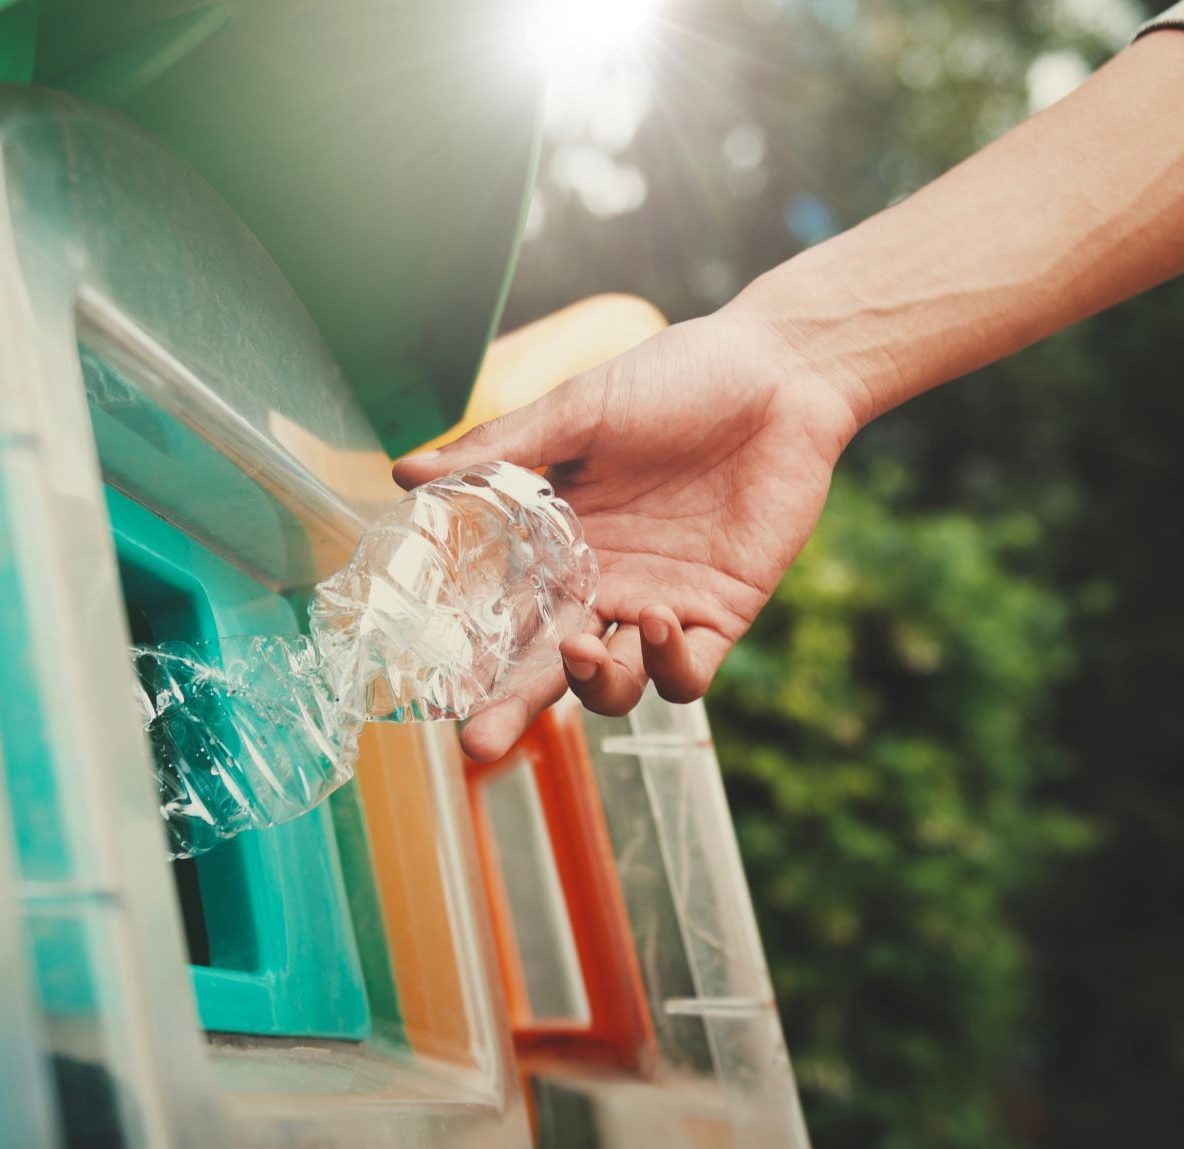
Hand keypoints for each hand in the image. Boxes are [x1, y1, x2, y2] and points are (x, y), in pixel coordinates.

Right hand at [393, 309, 860, 761]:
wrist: (779, 372)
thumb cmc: (676, 379)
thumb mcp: (576, 411)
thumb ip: (500, 450)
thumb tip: (404, 474)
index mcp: (559, 543)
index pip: (502, 612)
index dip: (469, 653)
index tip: (431, 683)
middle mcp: (602, 584)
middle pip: (546, 669)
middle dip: (509, 710)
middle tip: (478, 742)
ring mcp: (659, 605)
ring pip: (613, 685)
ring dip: (590, 685)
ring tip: (578, 648)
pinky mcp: (721, 613)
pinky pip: (687, 671)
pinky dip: (666, 662)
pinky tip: (654, 619)